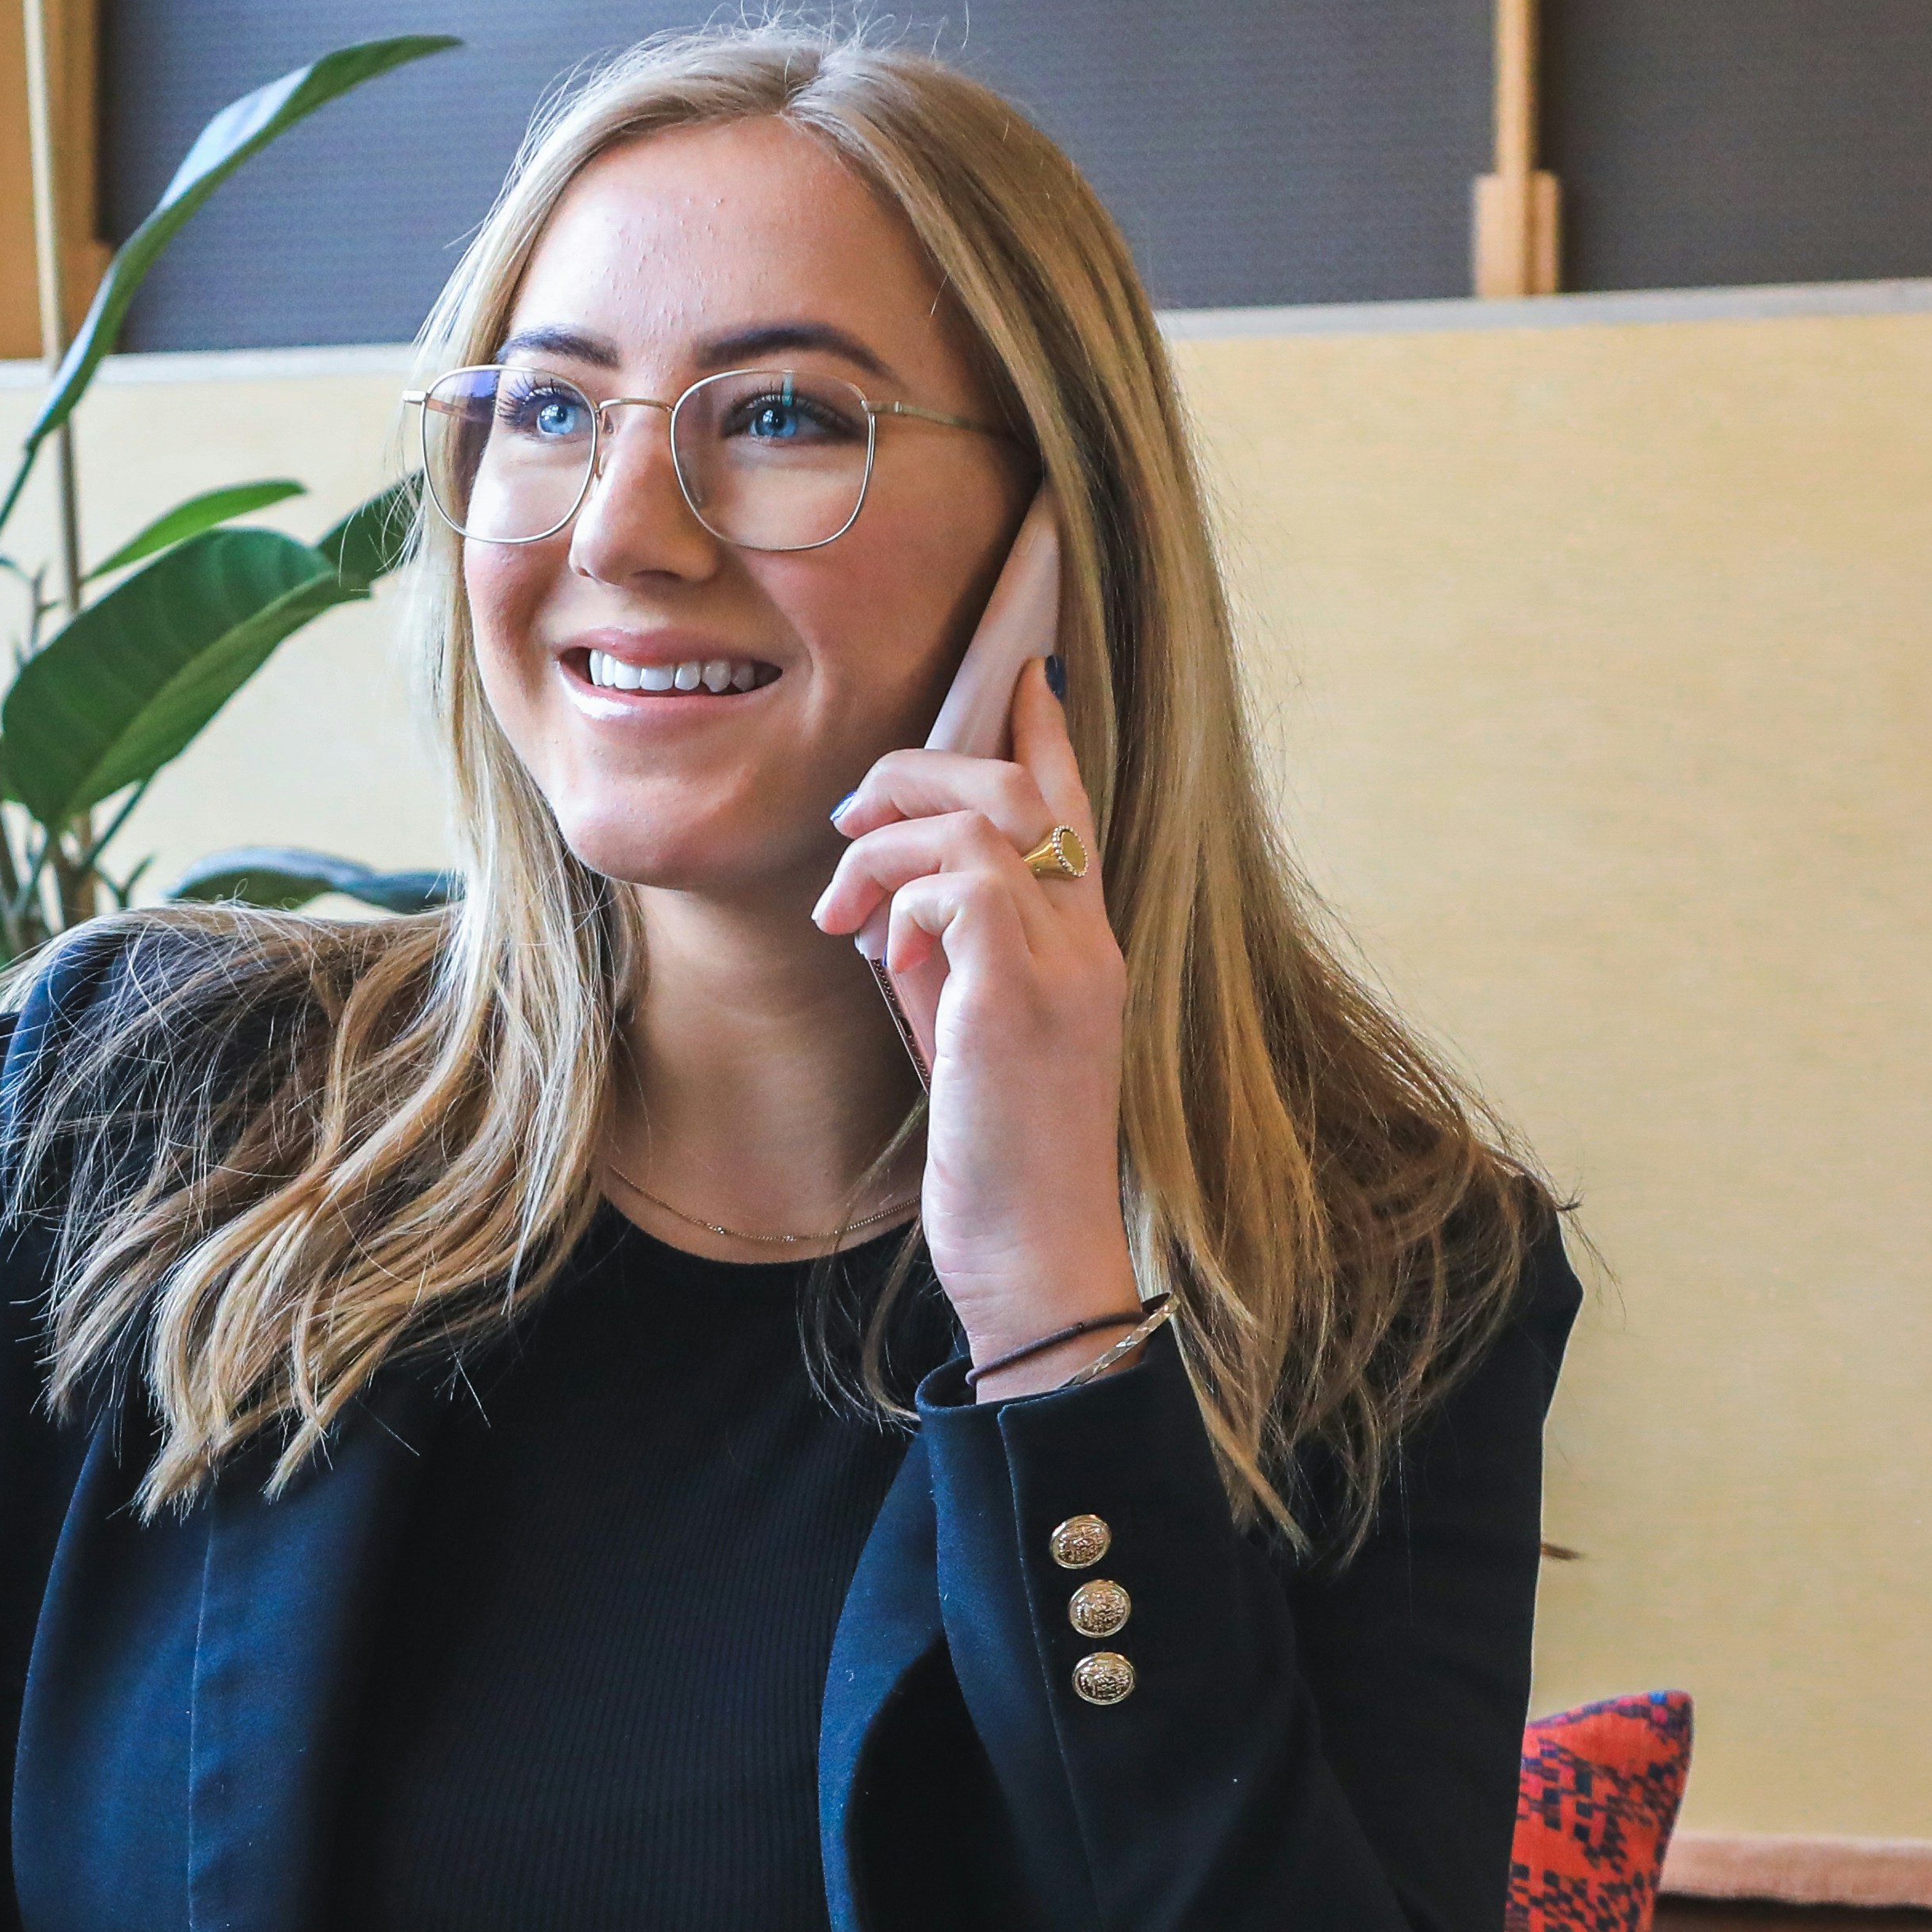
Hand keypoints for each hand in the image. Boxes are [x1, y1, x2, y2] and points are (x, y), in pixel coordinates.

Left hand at [813, 659, 1137, 1378]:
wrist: (1036, 1257)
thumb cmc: (998, 1161)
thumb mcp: (968, 1038)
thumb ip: (950, 961)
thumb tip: (895, 906)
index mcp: (1085, 947)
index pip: (1075, 807)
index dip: (1044, 732)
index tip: (1020, 673)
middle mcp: (1088, 942)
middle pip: (1018, 786)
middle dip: (919, 773)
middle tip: (849, 821)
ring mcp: (1063, 967)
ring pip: (983, 819)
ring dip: (889, 840)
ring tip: (842, 904)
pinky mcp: (1019, 1000)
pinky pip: (961, 884)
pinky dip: (903, 898)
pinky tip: (879, 950)